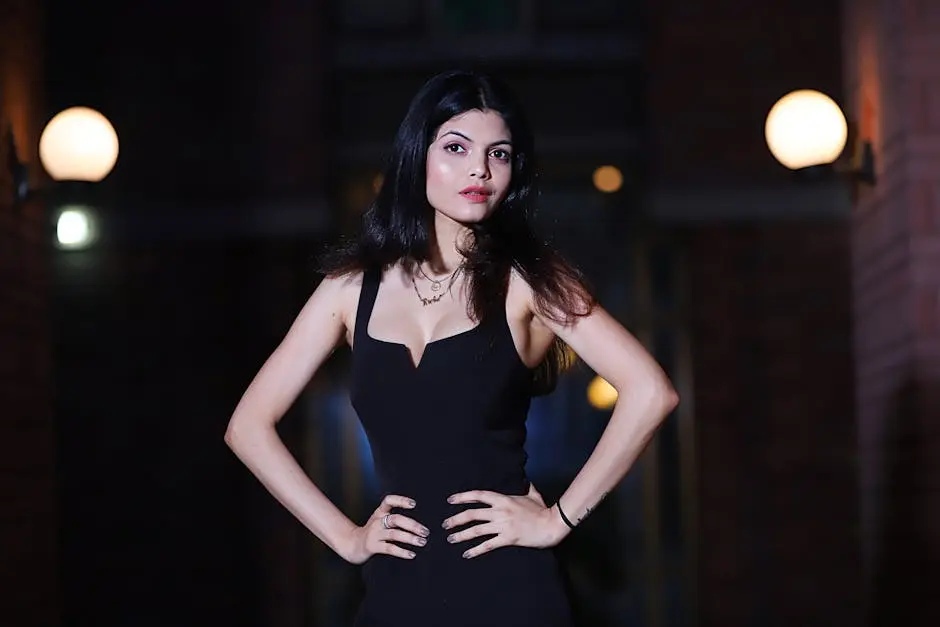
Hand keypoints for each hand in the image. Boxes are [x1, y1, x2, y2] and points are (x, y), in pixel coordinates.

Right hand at [341, 494, 429, 564]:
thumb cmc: (372, 532)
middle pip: (396, 519)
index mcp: (380, 512)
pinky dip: (401, 551)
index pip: (389, 501)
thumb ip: (395, 519)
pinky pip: (389, 548)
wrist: (352, 544)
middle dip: (412, 525)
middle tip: (425, 531)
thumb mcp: (380, 520)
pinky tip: (411, 554)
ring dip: (410, 538)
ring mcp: (374, 534)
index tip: (414, 504)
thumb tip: (419, 522)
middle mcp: (377, 521)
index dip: (401, 501)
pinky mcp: (372, 546)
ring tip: (422, 542)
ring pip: (394, 534)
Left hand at [442, 483, 569, 558]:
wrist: (551, 524)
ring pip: (476, 530)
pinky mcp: (508, 538)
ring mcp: (503, 525)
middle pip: (472, 514)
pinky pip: (487, 545)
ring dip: (461, 535)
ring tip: (451, 539)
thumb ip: (525, 486)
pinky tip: (466, 554)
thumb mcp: (532, 494)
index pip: (478, 495)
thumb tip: (525, 479)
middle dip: (456, 519)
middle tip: (445, 524)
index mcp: (503, 499)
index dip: (462, 497)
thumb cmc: (542, 509)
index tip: (450, 500)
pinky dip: (475, 550)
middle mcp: (500, 511)